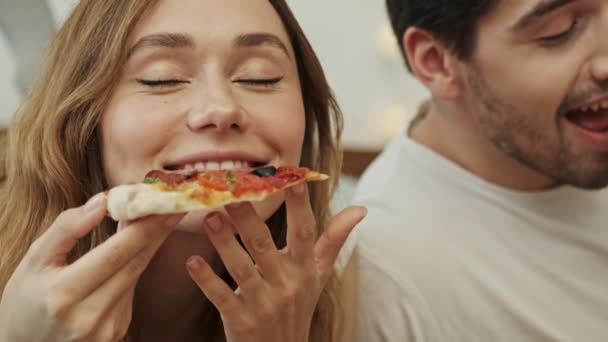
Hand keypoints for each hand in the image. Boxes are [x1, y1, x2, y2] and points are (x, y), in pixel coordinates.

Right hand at [0, 193, 181, 341]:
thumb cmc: (25, 299)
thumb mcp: (34, 260)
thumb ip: (67, 228)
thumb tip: (102, 201)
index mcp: (64, 295)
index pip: (116, 253)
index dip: (145, 227)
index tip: (165, 204)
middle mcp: (90, 315)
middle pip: (135, 262)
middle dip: (158, 230)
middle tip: (175, 205)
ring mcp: (107, 328)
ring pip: (137, 274)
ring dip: (150, 244)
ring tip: (157, 217)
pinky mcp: (117, 331)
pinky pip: (132, 289)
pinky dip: (135, 265)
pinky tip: (134, 248)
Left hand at [186, 183, 366, 341]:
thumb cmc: (300, 304)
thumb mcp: (320, 273)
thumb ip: (335, 239)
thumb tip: (360, 209)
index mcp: (304, 268)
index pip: (304, 232)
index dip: (300, 206)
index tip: (293, 179)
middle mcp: (285, 283)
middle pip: (264, 245)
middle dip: (248, 218)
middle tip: (231, 191)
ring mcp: (262, 302)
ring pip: (241, 268)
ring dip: (224, 242)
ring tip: (210, 217)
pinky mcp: (240, 320)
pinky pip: (222, 297)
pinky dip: (207, 280)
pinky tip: (192, 262)